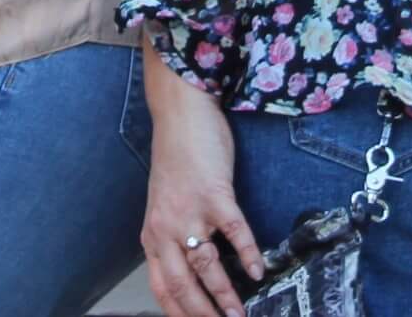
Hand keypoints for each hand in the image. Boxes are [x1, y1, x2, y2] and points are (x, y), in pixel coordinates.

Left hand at [140, 61, 261, 316]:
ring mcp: (190, 210)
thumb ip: (173, 238)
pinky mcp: (214, 192)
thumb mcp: (164, 206)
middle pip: (181, 285)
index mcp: (153, 235)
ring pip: (206, 265)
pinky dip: (248, 253)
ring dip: (225, 294)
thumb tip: (193, 273)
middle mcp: (166, 228)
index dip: (179, 315)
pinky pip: (233, 230)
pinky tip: (259, 270)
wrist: (180, 114)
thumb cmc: (176, 160)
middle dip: (203, 314)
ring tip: (240, 314)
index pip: (161, 288)